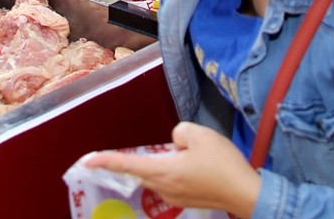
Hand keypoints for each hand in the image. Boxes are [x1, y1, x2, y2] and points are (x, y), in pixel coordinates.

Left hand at [82, 122, 261, 217]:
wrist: (246, 193)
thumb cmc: (222, 164)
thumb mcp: (199, 134)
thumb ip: (179, 132)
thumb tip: (176, 144)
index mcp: (164, 171)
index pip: (127, 164)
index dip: (106, 161)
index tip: (87, 161)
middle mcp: (164, 188)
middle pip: (141, 171)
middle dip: (135, 160)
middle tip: (143, 151)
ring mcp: (175, 198)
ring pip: (155, 176)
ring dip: (159, 165)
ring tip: (189, 155)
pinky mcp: (186, 201)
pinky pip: (169, 182)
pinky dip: (172, 172)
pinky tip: (194, 165)